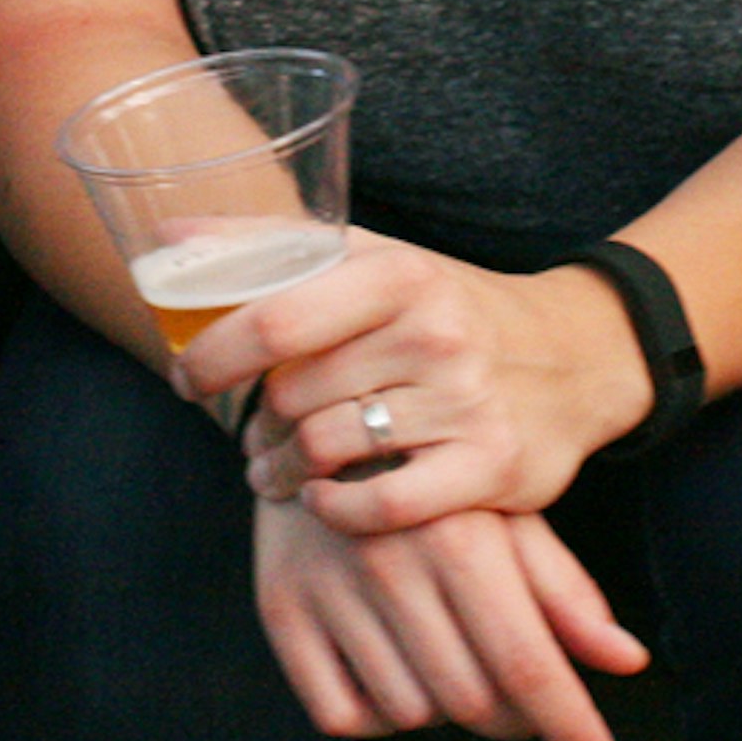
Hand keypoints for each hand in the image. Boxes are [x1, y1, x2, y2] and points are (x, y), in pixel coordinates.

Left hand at [178, 236, 649, 536]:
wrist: (575, 358)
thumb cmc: (444, 309)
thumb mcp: (373, 259)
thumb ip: (272, 245)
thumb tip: (166, 229)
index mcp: (398, 273)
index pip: (274, 318)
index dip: (210, 358)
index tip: (184, 380)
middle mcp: (435, 331)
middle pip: (291, 394)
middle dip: (252, 424)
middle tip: (250, 434)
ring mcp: (467, 401)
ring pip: (325, 451)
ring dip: (281, 472)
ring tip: (275, 471)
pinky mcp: (491, 466)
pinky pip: (379, 508)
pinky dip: (335, 511)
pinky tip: (325, 499)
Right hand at [252, 498, 648, 740]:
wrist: (322, 420)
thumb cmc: (435, 475)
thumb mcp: (507, 514)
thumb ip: (565, 591)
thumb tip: (628, 662)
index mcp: (461, 537)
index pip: (525, 662)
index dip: (569, 723)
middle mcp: (391, 563)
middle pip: (472, 700)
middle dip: (513, 716)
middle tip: (522, 696)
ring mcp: (329, 588)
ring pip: (409, 714)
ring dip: (443, 706)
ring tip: (448, 656)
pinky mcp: (280, 607)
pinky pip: (338, 713)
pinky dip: (374, 714)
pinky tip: (391, 670)